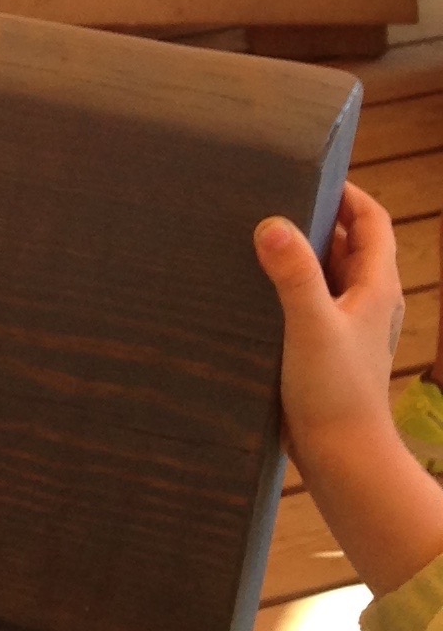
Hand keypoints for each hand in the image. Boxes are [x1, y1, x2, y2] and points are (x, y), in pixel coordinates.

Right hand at [254, 187, 442, 598]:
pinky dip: (289, 289)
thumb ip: (292, 274)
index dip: (347, 193)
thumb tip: (270, 224)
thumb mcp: (311, 326)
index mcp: (376, 286)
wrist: (343, 457)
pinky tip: (253, 292)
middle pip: (347, 244)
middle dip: (314, 219)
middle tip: (270, 199)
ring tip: (255, 237)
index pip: (372, 221)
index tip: (310, 173)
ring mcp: (348, 327)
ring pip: (326, 275)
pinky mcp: (326, 350)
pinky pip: (310, 304)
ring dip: (299, 255)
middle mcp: (367, 301)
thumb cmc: (336, 392)